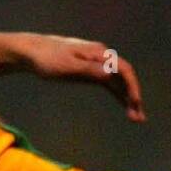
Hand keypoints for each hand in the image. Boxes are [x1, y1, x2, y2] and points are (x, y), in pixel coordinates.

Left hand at [21, 34, 145, 121]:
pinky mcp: (89, 70)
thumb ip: (88, 70)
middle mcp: (101, 56)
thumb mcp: (67, 67)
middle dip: (133, 96)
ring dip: (127, 98)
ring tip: (136, 118)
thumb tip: (110, 74)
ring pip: (117, 81)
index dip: (132, 87)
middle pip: (124, 77)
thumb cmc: (47, 59)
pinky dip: (116, 94)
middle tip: (139, 118)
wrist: (31, 52)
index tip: (135, 103)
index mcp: (98, 53)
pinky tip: (123, 105)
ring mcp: (96, 63)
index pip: (123, 69)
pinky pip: (108, 83)